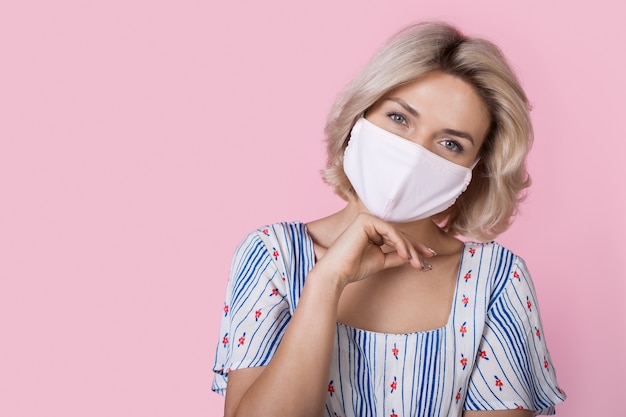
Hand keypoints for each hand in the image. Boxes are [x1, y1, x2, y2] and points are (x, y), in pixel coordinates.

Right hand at [313, 213, 435, 287]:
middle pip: (398, 235)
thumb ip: (396, 257)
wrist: (336, 273)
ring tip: (416, 263)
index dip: (413, 248)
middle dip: (414, 249)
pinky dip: (399, 243)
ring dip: (409, 249)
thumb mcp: (381, 261)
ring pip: (396, 233)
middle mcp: (369, 222)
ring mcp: (367, 219)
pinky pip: (389, 231)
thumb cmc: (354, 268)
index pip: (397, 238)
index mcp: (372, 231)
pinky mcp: (365, 220)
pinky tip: (406, 255)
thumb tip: (413, 256)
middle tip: (426, 261)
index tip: (427, 259)